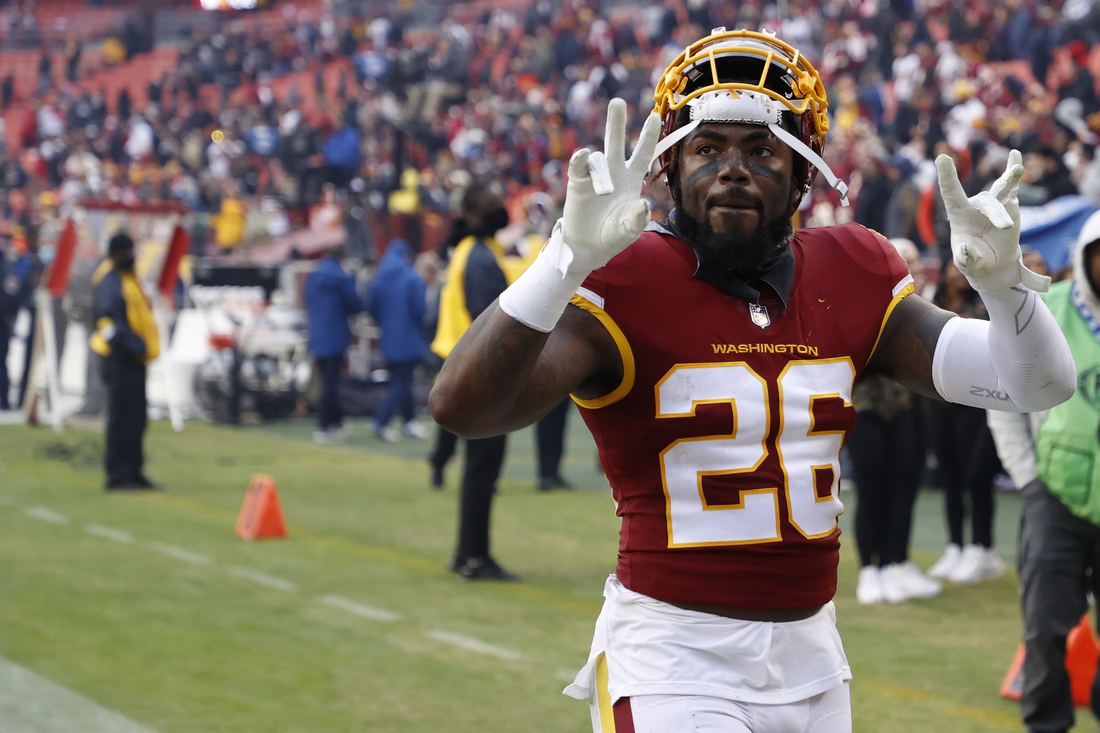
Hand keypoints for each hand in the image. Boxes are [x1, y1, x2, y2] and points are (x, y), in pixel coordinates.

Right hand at [556, 99, 661, 274]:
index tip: (655, 116)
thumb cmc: (613, 237)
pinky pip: (579, 166)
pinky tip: (583, 157)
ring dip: (602, 173)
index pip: (643, 153)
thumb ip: (637, 219)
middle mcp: (614, 173)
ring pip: (598, 158)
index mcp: (632, 180)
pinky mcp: (577, 182)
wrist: (588, 247)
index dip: (649, 136)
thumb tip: (642, 204)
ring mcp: (595, 176)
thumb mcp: (629, 231)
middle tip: (617, 101)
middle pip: (616, 141)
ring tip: (604, 192)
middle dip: (615, 121)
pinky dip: (581, 159)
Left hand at [936, 149, 1050, 292]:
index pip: (950, 193)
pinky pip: (1013, 188)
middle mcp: (975, 205)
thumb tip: (965, 250)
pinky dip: (1014, 172)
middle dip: (997, 214)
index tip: (942, 157)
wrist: (993, 262)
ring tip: (1017, 170)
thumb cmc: (974, 260)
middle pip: (986, 201)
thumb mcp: (968, 263)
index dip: (947, 177)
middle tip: (1005, 227)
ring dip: (1009, 180)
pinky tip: (1015, 154)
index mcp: (958, 215)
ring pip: (1001, 190)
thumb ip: (966, 258)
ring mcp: (994, 203)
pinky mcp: (1010, 205)